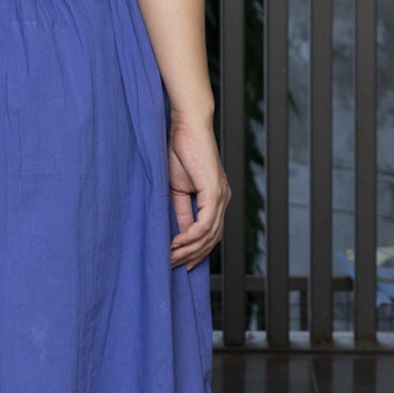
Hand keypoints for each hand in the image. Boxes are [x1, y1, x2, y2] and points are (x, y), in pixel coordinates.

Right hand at [167, 116, 228, 270]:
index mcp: (216, 198)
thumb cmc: (179, 151)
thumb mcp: (176, 188)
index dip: (196, 251)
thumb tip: (179, 233)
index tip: (179, 262)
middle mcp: (222, 199)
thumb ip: (180, 211)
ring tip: (171, 258)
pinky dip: (190, 236)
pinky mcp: (214, 192)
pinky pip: (204, 223)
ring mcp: (221, 196)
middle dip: (192, 256)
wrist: (186, 126)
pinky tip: (177, 243)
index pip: (210, 233)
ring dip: (189, 250)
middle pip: (212, 239)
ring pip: (209, 235)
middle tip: (173, 266)